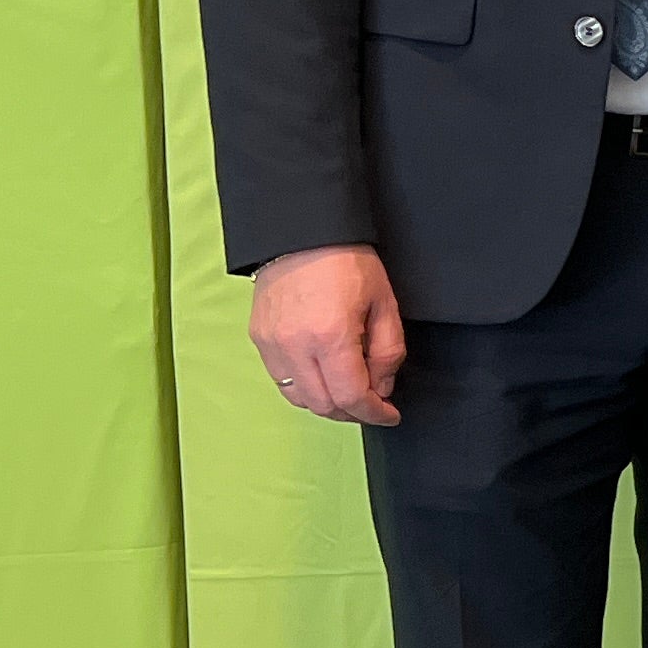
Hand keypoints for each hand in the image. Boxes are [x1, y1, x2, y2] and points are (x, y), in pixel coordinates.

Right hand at [250, 243, 405, 424]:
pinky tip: (324, 376)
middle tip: (373, 403)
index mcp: (331, 336)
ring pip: (300, 399)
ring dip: (328, 404)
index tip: (389, 414)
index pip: (351, 396)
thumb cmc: (347, 262)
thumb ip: (389, 352)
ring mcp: (272, 344)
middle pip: (324, 405)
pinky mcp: (259, 338)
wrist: (303, 232)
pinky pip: (282, 381)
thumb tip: (382, 387)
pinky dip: (306, 388)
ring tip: (349, 391)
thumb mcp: (384, 304)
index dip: (375, 413)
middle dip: (353, 412)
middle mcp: (295, 346)